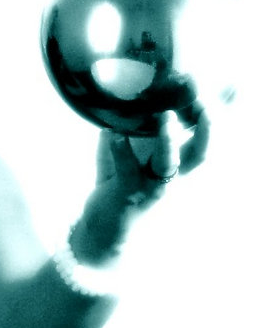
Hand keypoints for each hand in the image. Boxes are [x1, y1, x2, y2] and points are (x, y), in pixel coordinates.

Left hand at [78, 108, 209, 260]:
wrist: (105, 232)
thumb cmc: (119, 189)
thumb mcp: (128, 160)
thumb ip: (129, 134)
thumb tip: (122, 106)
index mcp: (176, 168)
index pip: (202, 143)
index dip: (211, 122)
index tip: (222, 95)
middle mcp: (171, 178)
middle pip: (200, 155)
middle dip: (206, 131)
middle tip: (207, 106)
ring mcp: (151, 187)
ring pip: (168, 164)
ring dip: (168, 140)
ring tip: (166, 116)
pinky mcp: (127, 193)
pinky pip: (127, 170)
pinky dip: (121, 150)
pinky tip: (114, 133)